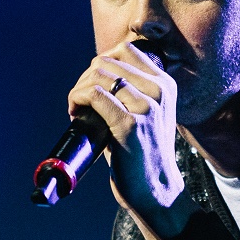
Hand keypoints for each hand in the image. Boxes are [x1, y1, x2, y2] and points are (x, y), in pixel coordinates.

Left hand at [66, 41, 193, 239]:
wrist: (156, 190)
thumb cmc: (144, 154)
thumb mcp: (148, 114)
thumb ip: (132, 92)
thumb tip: (96, 74)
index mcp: (165, 84)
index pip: (125, 50)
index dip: (100, 64)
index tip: (93, 85)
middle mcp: (158, 91)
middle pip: (107, 61)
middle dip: (86, 77)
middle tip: (80, 101)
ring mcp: (146, 108)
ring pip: (98, 75)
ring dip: (78, 89)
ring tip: (76, 108)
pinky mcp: (129, 125)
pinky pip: (94, 96)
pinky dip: (77, 99)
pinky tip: (74, 113)